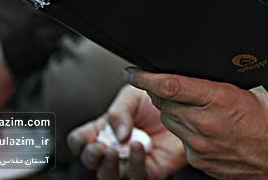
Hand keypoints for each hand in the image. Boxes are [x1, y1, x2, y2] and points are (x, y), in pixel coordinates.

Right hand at [68, 84, 185, 179]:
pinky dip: (135, 163)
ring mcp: (131, 160)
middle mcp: (116, 147)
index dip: (79, 141)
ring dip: (109, 165)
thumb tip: (117, 134)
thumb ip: (120, 112)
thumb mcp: (134, 95)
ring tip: (115, 150)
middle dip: (91, 156)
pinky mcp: (150, 169)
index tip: (86, 137)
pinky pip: (136, 175)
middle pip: (92, 161)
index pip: (81, 140)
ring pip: (109, 174)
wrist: (188, 105)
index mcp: (106, 128)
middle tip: (99, 147)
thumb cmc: (158, 98)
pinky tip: (138, 148)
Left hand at [125, 68, 267, 179]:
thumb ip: (216, 83)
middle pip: (164, 104)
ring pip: (169, 122)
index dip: (145, 78)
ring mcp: (199, 146)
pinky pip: (181, 140)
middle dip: (162, 93)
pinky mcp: (198, 162)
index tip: (132, 72)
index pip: (170, 86)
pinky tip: (205, 128)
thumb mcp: (246, 90)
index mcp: (218, 100)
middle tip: (168, 86)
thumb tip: (195, 72)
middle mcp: (204, 124)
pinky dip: (186, 131)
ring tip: (195, 108)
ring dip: (173, 112)